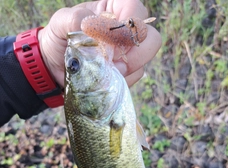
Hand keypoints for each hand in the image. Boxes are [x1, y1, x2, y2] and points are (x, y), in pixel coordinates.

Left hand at [38, 0, 160, 87]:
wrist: (55, 67)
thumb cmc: (59, 39)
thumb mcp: (60, 23)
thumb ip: (75, 19)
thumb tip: (94, 26)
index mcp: (112, 10)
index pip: (134, 7)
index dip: (129, 23)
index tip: (112, 38)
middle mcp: (125, 30)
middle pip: (150, 36)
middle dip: (135, 51)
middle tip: (113, 60)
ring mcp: (128, 52)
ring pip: (145, 58)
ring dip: (127, 67)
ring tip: (106, 70)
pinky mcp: (126, 71)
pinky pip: (135, 75)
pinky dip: (122, 79)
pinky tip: (106, 78)